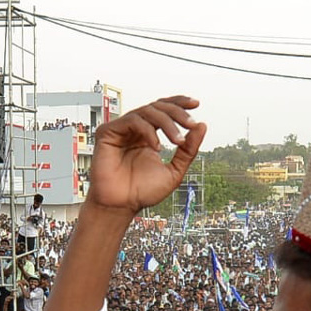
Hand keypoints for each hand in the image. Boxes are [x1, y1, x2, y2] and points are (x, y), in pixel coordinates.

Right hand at [86, 96, 206, 213]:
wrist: (122, 206)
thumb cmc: (141, 193)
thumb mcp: (174, 171)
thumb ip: (188, 151)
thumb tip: (201, 126)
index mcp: (148, 135)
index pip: (164, 110)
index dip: (179, 103)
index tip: (196, 104)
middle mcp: (134, 130)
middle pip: (158, 107)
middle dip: (177, 113)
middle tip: (190, 124)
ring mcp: (121, 130)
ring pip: (147, 111)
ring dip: (167, 123)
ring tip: (177, 140)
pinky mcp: (108, 132)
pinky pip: (133, 121)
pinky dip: (148, 131)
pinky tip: (156, 146)